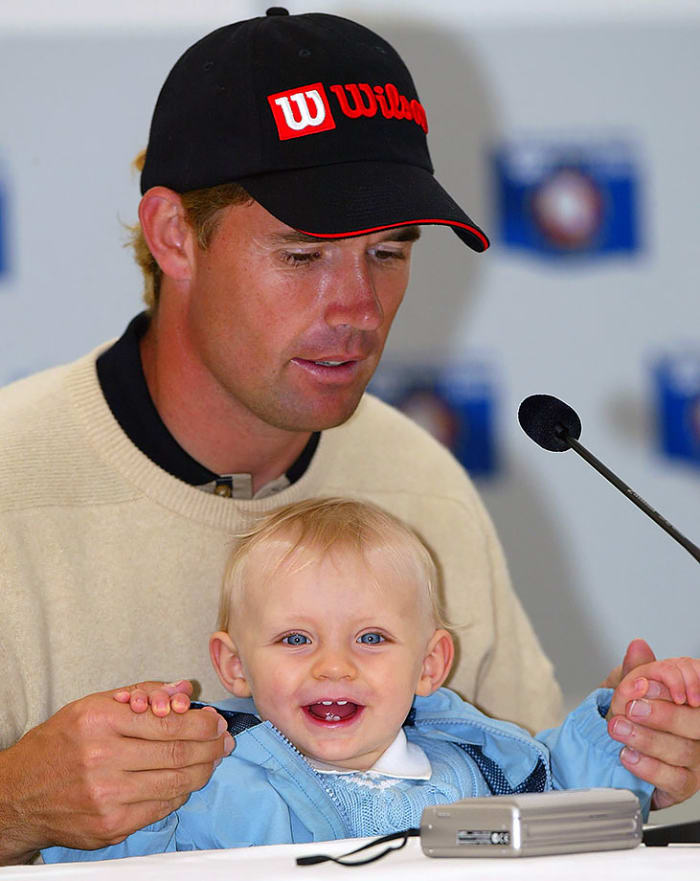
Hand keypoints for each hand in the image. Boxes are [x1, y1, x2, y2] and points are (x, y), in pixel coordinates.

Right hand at [0, 684, 233, 864]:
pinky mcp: (110, 826)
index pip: (168, 720)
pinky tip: (186, 781)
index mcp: (99, 720)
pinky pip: (160, 807)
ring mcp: (107, 796)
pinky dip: (180, 793)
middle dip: (210, 746)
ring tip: (213, 760)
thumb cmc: (60, 743)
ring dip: (203, 770)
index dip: (202, 722)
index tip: (216, 720)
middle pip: (177, 752)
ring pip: (175, 782)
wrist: (19, 794)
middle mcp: (102, 758)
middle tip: (224, 740)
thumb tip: (185, 690)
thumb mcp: (93, 705)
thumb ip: (142, 694)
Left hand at [606, 641, 699, 808]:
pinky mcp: (684, 784)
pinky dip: (648, 767)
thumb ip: (635, 669)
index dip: (682, 683)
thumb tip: (638, 648)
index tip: (648, 683)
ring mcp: (696, 758)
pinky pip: (675, 780)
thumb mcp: (627, 685)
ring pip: (685, 750)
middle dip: (662, 714)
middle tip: (632, 708)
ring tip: (619, 729)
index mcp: (690, 699)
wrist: (613, 746)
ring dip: (647, 738)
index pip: (696, 685)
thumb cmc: (628, 712)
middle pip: (697, 721)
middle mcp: (698, 727)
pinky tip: (628, 755)